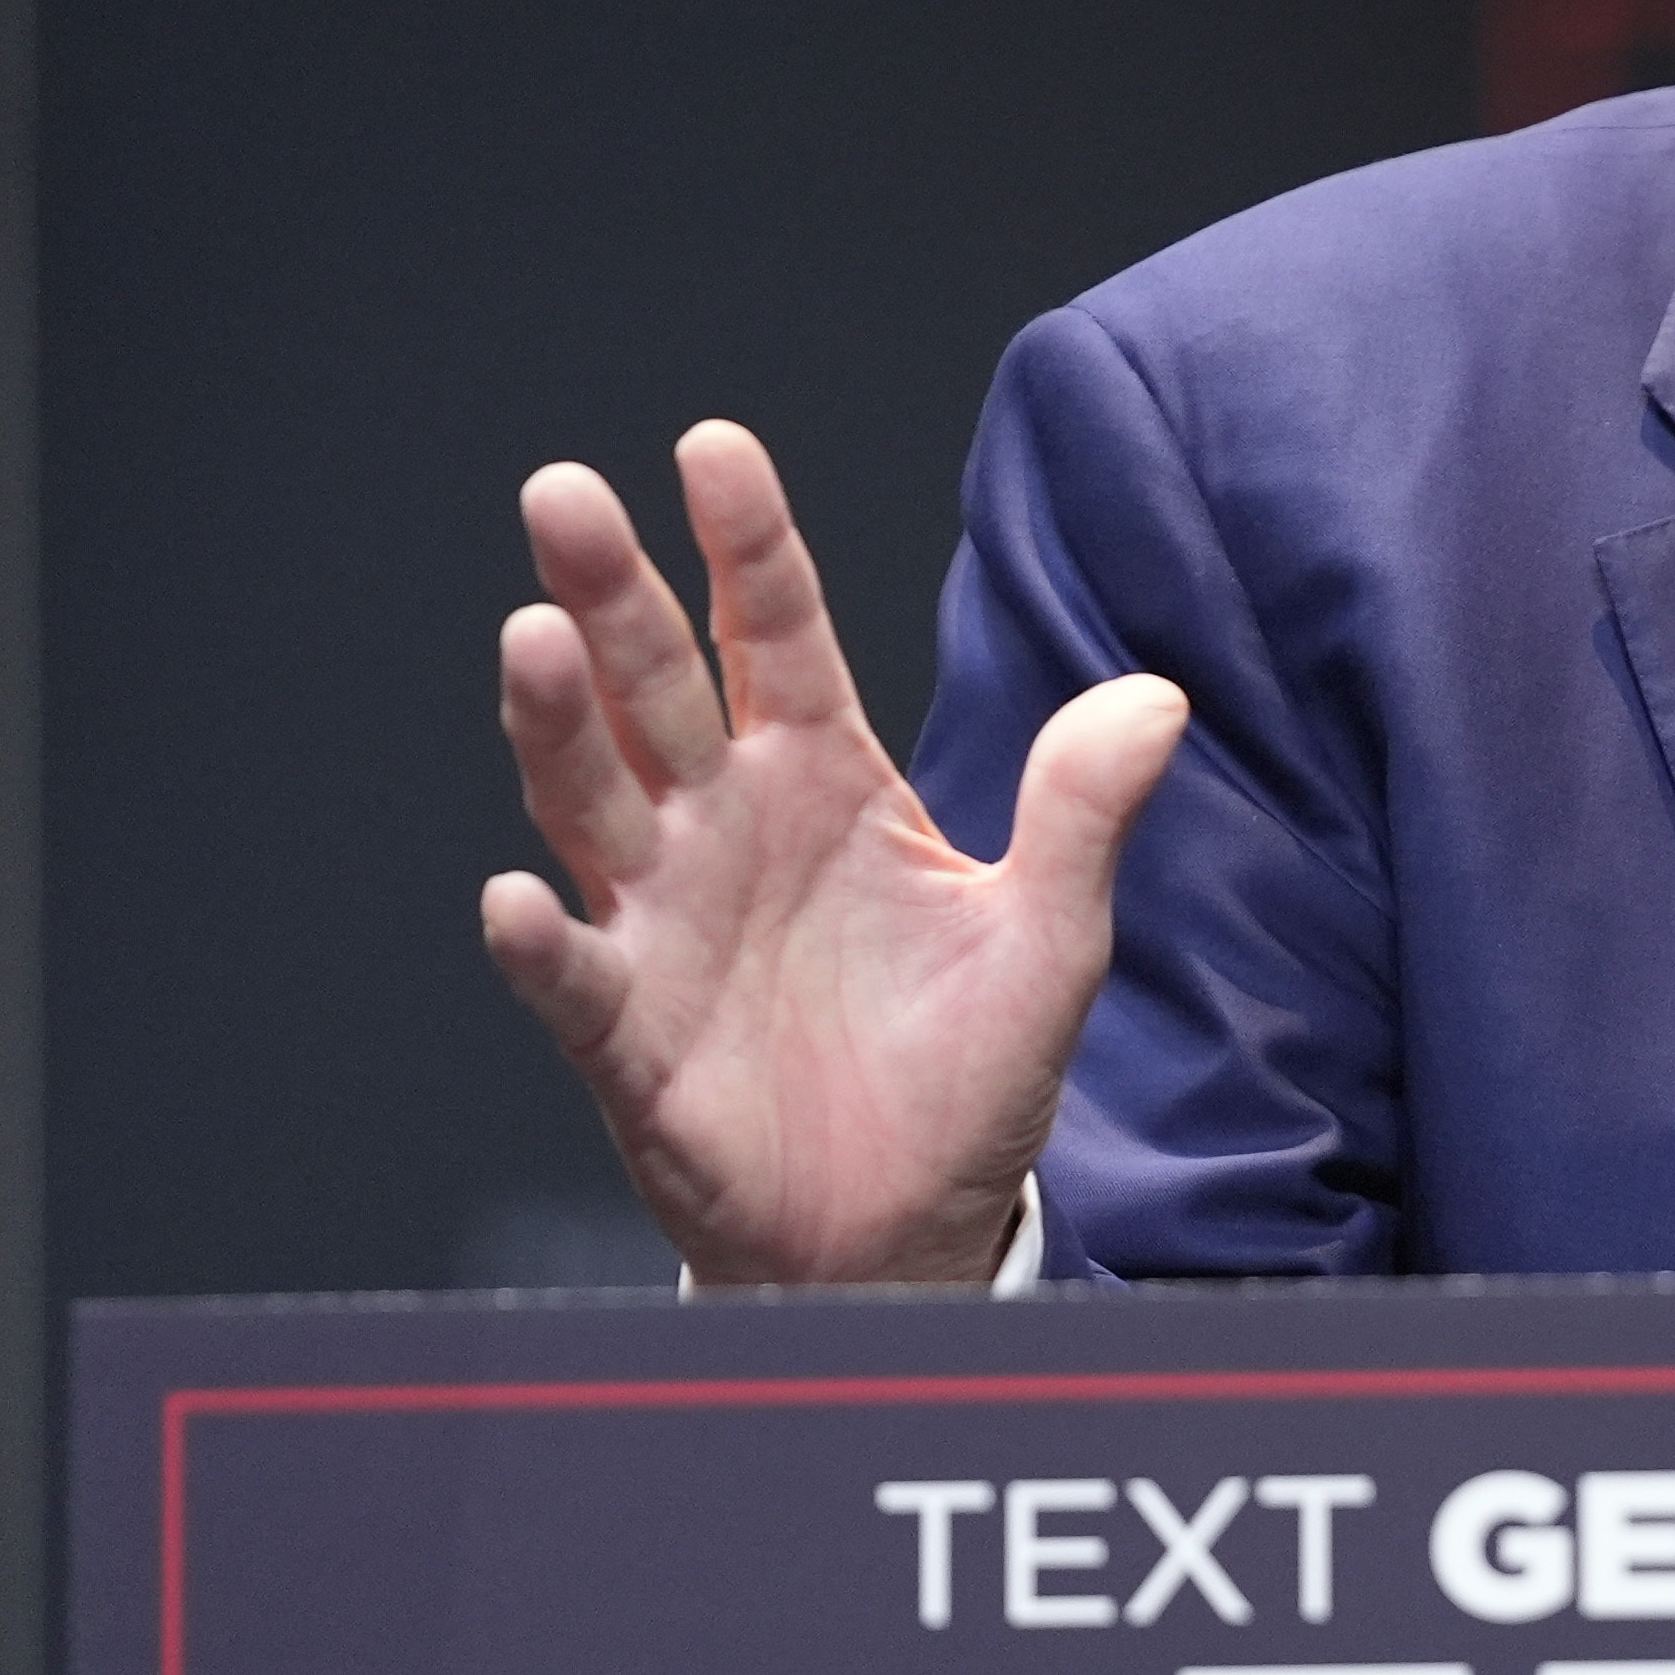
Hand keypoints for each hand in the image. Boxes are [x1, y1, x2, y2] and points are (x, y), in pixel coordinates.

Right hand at [478, 419, 1185, 1284]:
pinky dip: (540, 942)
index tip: (712, 446)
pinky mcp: (629, 1036)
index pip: (778, 633)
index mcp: (826, 779)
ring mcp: (664, 922)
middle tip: (565, 495)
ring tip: (532, 638)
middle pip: (657, 686)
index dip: (748, 543)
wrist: (908, 1229)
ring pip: (593, 799)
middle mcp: (726, 828)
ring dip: (556, 723)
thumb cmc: (966, 1074)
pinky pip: (573, 979)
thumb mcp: (1051, 938)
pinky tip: (517, 896)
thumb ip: (1084, 814)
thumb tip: (1157, 696)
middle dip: (612, 593)